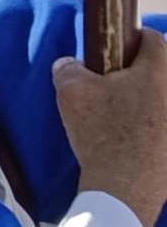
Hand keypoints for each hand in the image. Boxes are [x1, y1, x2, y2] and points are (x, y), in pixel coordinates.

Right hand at [53, 27, 166, 226]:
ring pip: (163, 99)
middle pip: (163, 70)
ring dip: (149, 102)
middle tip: (116, 84)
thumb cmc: (102, 134)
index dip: (131, 40)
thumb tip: (70, 65)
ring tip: (123, 115)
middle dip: (142, 73)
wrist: (124, 188)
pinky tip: (133, 140)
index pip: (152, 38)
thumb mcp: (71, 93)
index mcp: (157, 70)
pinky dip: (154, 128)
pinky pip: (164, 126)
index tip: (115, 50)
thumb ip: (69, 69)